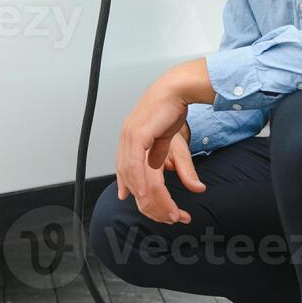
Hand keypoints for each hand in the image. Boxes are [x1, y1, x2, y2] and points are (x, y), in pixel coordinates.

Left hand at [116, 61, 210, 224]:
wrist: (177, 89)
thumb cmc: (171, 106)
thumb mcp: (166, 134)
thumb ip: (159, 151)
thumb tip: (157, 164)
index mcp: (131, 135)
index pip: (124, 165)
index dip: (127, 183)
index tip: (132, 198)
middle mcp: (126, 136)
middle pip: (126, 174)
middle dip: (143, 197)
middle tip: (158, 213)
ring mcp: (129, 134)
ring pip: (131, 172)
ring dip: (146, 195)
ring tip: (161, 210)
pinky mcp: (137, 134)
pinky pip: (134, 163)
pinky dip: (138, 180)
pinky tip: (144, 193)